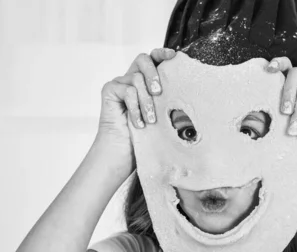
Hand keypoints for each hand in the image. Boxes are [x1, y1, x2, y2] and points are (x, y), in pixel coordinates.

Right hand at [93, 48, 176, 169]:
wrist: (124, 153)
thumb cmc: (145, 137)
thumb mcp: (162, 115)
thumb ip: (168, 99)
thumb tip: (188, 90)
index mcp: (145, 81)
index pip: (153, 58)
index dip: (162, 53)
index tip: (174, 56)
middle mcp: (131, 78)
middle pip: (142, 59)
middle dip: (153, 73)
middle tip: (159, 92)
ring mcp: (119, 83)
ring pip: (136, 79)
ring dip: (146, 101)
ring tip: (150, 120)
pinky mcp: (109, 90)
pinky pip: (126, 90)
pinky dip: (135, 108)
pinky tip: (139, 124)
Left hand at [265, 57, 296, 179]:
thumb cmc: (295, 147)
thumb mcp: (277, 128)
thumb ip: (270, 112)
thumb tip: (250, 102)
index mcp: (292, 92)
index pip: (286, 68)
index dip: (278, 63)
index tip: (268, 69)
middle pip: (295, 73)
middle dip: (286, 92)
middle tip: (283, 112)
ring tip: (293, 132)